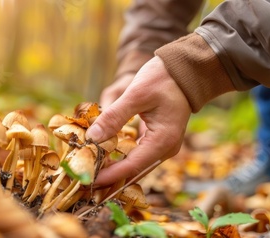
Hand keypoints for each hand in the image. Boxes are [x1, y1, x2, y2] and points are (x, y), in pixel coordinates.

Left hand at [87, 56, 191, 186]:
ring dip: (114, 167)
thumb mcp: (135, 94)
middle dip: (110, 175)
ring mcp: (163, 146)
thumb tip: (93, 137)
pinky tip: (103, 155)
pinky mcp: (157, 140)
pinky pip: (137, 154)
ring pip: (135, 164)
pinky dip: (120, 156)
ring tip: (90, 168)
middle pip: (134, 170)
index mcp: (163, 140)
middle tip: (85, 176)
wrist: (185, 69)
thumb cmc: (163, 78)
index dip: (110, 175)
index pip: (133, 166)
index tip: (89, 179)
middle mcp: (165, 148)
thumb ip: (114, 117)